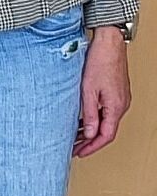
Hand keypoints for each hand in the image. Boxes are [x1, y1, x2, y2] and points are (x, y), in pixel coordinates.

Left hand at [73, 26, 130, 157]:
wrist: (109, 42)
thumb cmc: (99, 61)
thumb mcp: (88, 90)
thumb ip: (90, 113)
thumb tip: (89, 134)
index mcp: (116, 107)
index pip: (106, 136)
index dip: (92, 147)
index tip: (79, 153)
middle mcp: (121, 105)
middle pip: (106, 131)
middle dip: (90, 141)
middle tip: (74, 147)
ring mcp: (120, 99)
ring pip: (106, 122)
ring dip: (91, 130)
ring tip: (75, 136)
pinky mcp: (116, 92)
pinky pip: (106, 112)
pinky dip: (94, 118)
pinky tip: (82, 119)